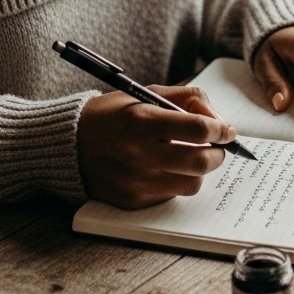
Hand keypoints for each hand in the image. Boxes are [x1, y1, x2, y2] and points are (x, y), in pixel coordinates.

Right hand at [77, 86, 235, 209]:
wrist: (67, 144)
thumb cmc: (110, 115)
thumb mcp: (144, 94)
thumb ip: (185, 99)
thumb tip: (217, 119)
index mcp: (143, 120)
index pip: (198, 128)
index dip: (220, 129)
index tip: (227, 130)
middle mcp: (140, 153)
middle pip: (201, 161)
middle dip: (219, 154)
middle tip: (218, 147)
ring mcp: (136, 180)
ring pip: (191, 184)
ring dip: (199, 171)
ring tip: (192, 158)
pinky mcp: (132, 200)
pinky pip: (171, 196)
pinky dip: (176, 182)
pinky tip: (167, 169)